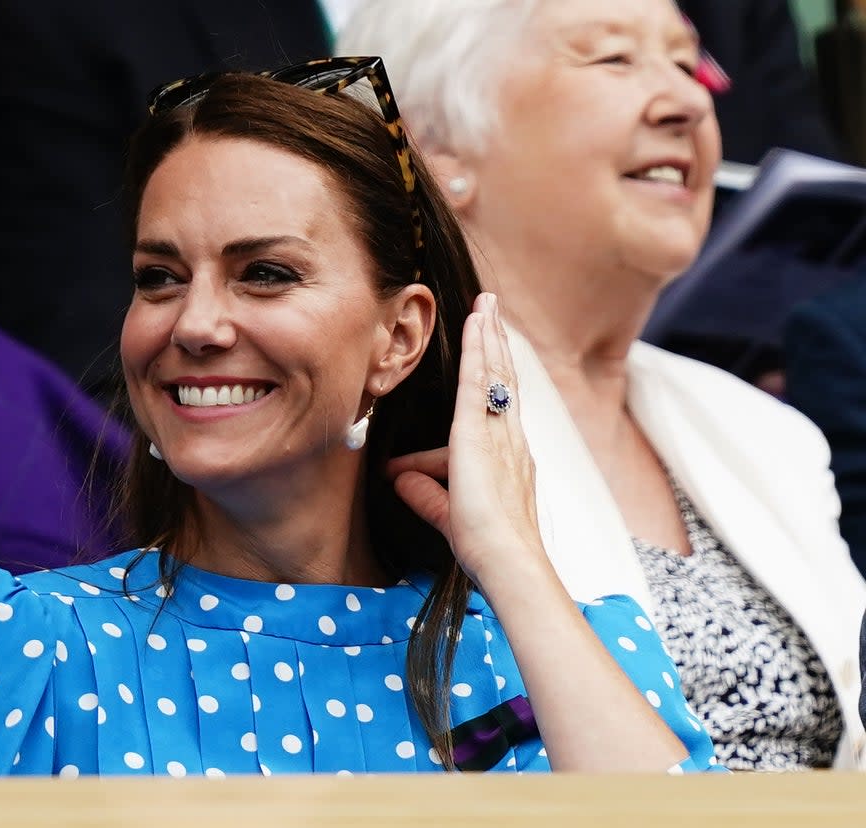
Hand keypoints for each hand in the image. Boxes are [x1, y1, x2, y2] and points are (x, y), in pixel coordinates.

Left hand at [388, 293, 543, 582]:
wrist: (505, 557)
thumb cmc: (486, 545)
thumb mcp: (446, 513)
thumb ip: (424, 493)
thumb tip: (397, 479)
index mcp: (509, 456)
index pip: (499, 407)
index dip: (495, 376)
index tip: (491, 349)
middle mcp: (511, 438)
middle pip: (504, 379)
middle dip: (497, 342)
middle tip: (492, 310)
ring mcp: (500, 432)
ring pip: (496, 372)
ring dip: (489, 335)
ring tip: (486, 304)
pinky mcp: (480, 433)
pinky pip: (480, 380)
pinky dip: (478, 349)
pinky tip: (476, 322)